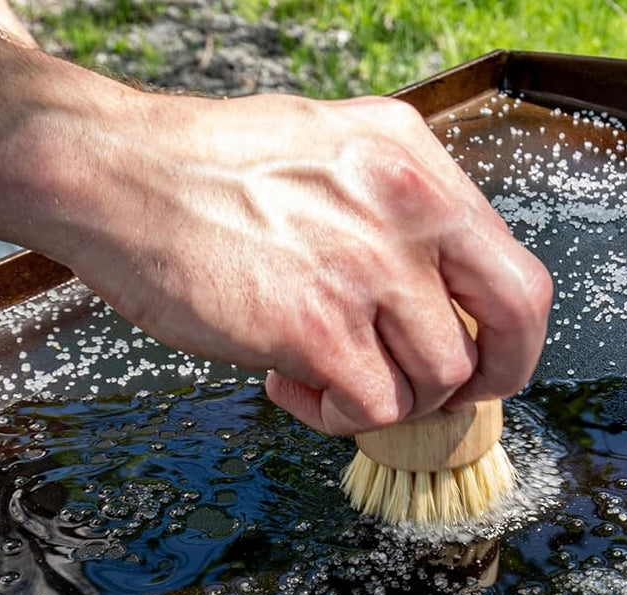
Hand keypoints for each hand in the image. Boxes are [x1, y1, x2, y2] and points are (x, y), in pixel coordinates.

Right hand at [40, 93, 552, 434]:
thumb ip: (392, 205)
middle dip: (494, 376)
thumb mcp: (328, 146)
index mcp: (415, 157)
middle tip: (447, 395)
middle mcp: (409, 206)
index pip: (512, 263)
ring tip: (326, 374)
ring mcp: (367, 267)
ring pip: (440, 378)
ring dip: (389, 398)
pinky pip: (372, 408)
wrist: (110, 173)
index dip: (504, 329)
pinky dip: (336, 417)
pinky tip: (290, 383)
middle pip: (516, 318)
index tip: (474, 353)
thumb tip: (432, 279)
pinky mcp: (317, 326)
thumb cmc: (202, 168)